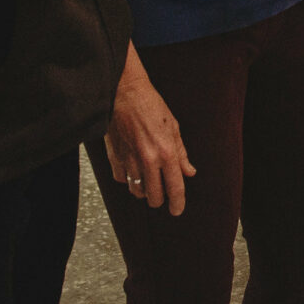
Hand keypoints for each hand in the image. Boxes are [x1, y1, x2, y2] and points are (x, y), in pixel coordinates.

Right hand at [103, 45, 192, 213]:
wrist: (124, 93)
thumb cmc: (151, 106)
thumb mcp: (173, 127)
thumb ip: (181, 153)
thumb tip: (189, 172)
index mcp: (166, 152)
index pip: (175, 188)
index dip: (177, 203)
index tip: (177, 211)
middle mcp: (148, 160)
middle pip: (154, 196)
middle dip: (160, 200)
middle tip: (162, 195)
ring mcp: (130, 160)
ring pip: (137, 191)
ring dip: (143, 190)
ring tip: (148, 181)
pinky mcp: (114, 158)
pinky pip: (122, 180)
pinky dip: (128, 179)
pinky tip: (132, 169)